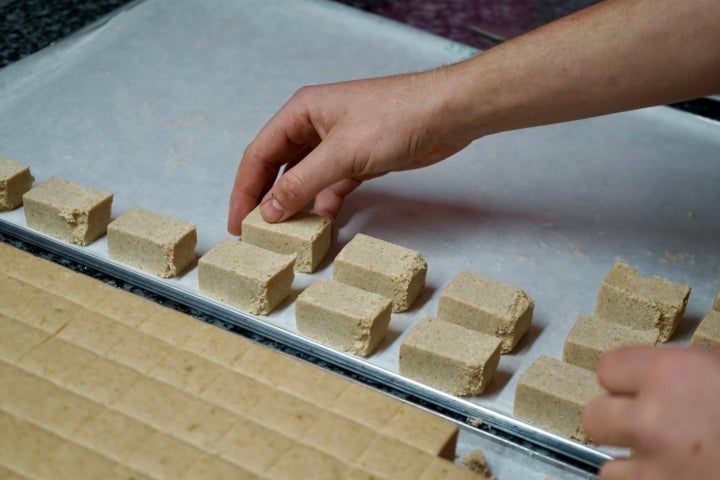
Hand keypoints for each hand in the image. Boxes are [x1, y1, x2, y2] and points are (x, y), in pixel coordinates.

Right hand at [227, 69, 475, 233]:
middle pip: (278, 167)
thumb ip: (302, 182)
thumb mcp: (343, 153)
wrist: (448, 115)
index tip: (237, 222)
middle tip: (254, 232)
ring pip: (304, 179)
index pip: (259, 154)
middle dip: (266, 199)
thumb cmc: (397, 118)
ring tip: (286, 234)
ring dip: (296, 204)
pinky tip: (323, 224)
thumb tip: (268, 210)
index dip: (244, 190)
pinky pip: (331, 185)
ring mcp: (338, 143)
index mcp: (302, 112)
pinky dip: (325, 204)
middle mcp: (315, 125)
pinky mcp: (359, 160)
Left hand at [583, 345, 719, 479]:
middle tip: (650, 424)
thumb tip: (656, 374)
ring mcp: (654, 469)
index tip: (642, 384)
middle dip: (616, 420)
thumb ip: (680, 370)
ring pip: (608, 469)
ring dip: (631, 463)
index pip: (607, 367)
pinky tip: (672, 476)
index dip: (624, 377)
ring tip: (662, 457)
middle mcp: (650, 420)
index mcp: (670, 374)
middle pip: (594, 416)